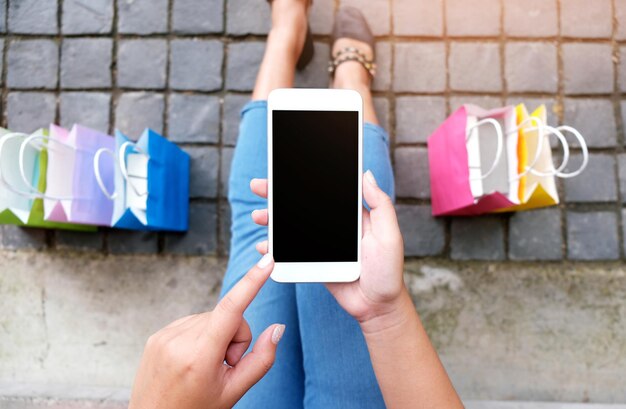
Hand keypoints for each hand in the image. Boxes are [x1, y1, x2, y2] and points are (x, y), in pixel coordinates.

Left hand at [129, 254, 284, 408]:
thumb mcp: (234, 391)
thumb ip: (261, 359)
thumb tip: (277, 329)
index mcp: (200, 356)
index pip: (231, 309)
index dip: (252, 282)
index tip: (266, 262)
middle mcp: (179, 341)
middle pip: (227, 317)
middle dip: (235, 338)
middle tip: (225, 366)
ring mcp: (165, 336)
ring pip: (211, 318)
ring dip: (216, 337)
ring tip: (205, 366)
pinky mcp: (157, 335)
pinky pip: (193, 322)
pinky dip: (200, 337)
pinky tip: (192, 360)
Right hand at [250, 170, 406, 327]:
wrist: (378, 307)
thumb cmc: (389, 272)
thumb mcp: (390, 235)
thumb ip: (380, 205)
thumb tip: (365, 175)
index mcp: (352, 215)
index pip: (325, 191)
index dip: (303, 181)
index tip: (285, 171)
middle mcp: (334, 226)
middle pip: (302, 205)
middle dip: (279, 195)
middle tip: (259, 187)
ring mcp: (322, 245)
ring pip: (292, 227)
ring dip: (272, 220)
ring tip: (258, 216)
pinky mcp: (314, 262)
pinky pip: (290, 252)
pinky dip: (274, 248)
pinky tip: (263, 246)